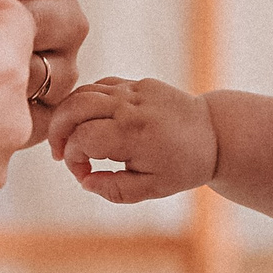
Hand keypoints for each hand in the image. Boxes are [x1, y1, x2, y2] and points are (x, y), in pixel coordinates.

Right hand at [47, 77, 217, 202]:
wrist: (214, 134)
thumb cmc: (184, 165)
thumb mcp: (152, 189)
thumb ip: (114, 189)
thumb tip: (85, 181)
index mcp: (133, 134)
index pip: (81, 139)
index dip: (72, 159)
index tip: (83, 174)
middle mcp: (130, 107)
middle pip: (73, 107)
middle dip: (57, 131)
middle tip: (59, 152)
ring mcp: (135, 90)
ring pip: (83, 92)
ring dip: (68, 114)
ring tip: (69, 138)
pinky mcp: (139, 83)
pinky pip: (101, 86)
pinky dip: (86, 102)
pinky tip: (90, 122)